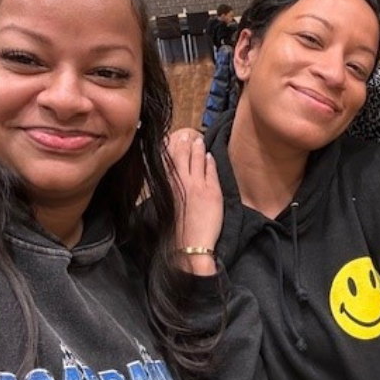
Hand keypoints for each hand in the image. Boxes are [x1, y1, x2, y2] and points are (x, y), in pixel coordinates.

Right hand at [166, 128, 222, 275]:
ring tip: (198, 140)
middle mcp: (181, 183)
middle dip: (183, 144)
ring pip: (197, 160)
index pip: (167, 163)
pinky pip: (211, 171)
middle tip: (185, 135)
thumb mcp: (167, 209)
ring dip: (197, 149)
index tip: (168, 140)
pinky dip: (209, 162)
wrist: (190, 245)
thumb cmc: (177, 232)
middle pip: (182, 157)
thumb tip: (170, 184)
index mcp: (168, 188)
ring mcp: (197, 185)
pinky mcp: (211, 191)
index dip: (168, 150)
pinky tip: (209, 156)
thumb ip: (169, 193)